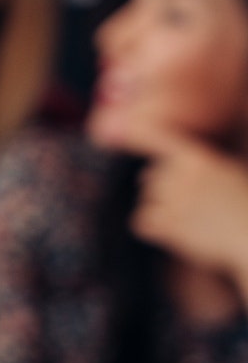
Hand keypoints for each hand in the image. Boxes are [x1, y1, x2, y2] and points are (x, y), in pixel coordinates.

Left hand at [122, 126, 247, 293]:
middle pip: (149, 178)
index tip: (126, 130)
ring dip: (160, 211)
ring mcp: (174, 199)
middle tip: (189, 205)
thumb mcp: (227, 173)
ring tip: (191, 221)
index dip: (139, 134)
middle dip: (161, 191)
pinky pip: (140, 222)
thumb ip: (190, 169)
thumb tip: (145, 177)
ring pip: (146, 201)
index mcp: (200, 158)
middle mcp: (182, 175)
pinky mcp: (169, 224)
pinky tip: (171, 232)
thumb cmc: (246, 205)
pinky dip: (151, 228)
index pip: (160, 139)